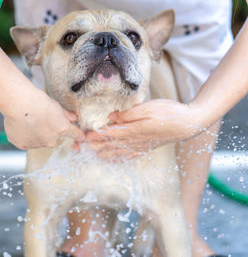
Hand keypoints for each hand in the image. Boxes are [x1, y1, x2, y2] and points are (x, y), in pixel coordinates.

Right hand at [4, 91, 83, 149]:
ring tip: (26, 120)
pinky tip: (19, 124)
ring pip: (37, 141)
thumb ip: (65, 114)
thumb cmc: (38, 101)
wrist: (20, 104)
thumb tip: (73, 118)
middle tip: (38, 118)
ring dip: (34, 134)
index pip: (74, 134)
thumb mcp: (56, 105)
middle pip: (52, 138)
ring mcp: (37, 144)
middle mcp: (51, 140)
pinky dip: (22, 135)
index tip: (81, 136)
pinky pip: (24, 141)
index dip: (77, 134)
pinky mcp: (23, 145)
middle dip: (47, 131)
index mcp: (62, 129)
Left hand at [82, 99, 207, 159]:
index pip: (108, 135)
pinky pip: (129, 155)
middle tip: (77, 150)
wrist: (189, 123)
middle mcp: (134, 141)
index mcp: (133, 130)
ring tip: (90, 156)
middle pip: (109, 145)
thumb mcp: (147, 108)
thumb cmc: (168, 112)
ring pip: (117, 152)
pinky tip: (112, 159)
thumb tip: (111, 117)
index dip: (94, 137)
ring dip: (102, 154)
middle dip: (92, 148)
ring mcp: (141, 146)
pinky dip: (118, 158)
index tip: (81, 138)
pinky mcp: (147, 147)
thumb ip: (128, 114)